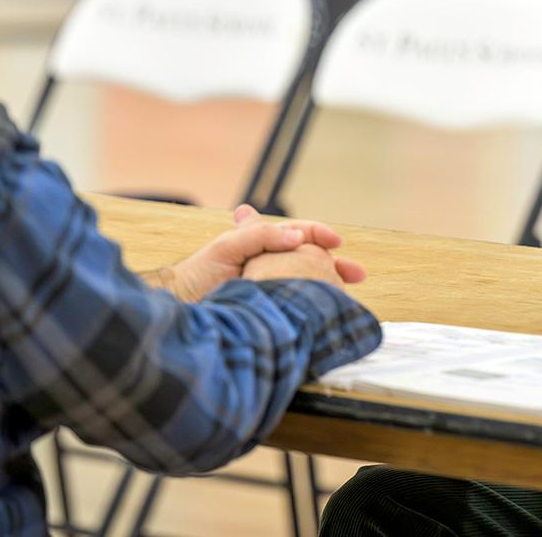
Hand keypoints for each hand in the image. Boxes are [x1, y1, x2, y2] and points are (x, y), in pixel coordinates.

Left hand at [152, 205, 362, 301]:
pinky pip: (299, 302)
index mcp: (263, 242)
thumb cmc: (200, 273)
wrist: (182, 306)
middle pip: (311, 258)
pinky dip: (315, 303)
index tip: (335, 243)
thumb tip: (298, 237)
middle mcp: (271, 262)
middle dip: (336, 265)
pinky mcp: (271, 307)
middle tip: (359, 275)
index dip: (319, 234)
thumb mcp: (228, 245)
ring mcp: (272, 285)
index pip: (299, 232)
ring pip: (309, 281)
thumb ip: (261, 235)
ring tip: (349, 297)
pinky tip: (328, 310)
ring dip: (330, 286)